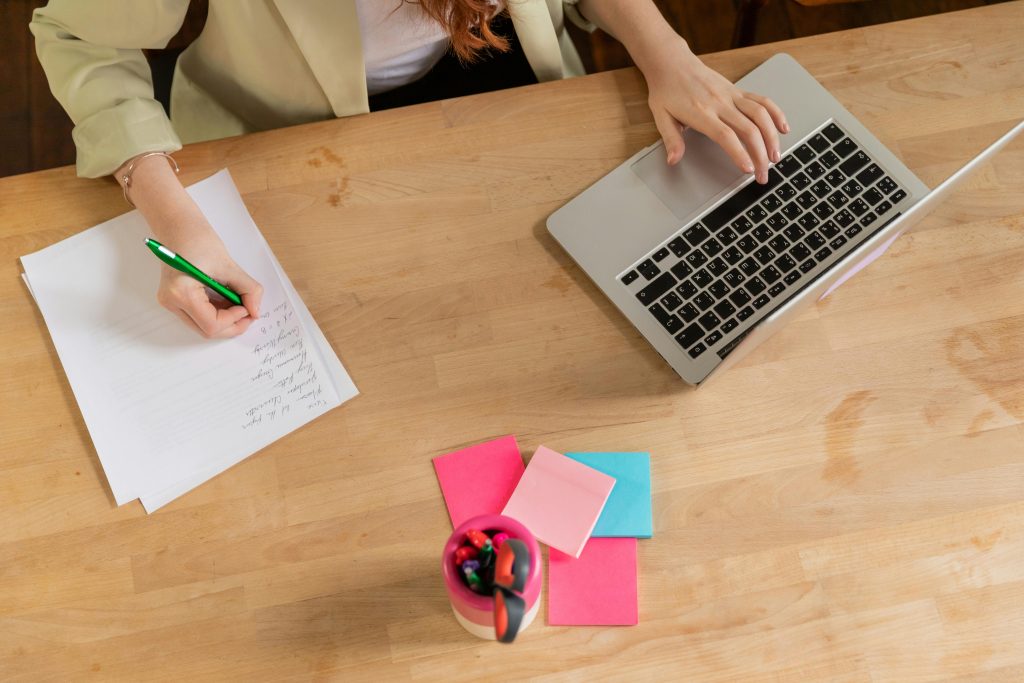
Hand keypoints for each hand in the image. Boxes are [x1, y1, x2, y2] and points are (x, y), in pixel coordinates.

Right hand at [116, 153, 263, 337]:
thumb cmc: (198, 238)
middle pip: (207, 330)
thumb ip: (248, 289)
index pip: (212, 324)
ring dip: (225, 319)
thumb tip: (256, 311)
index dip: (234, 320)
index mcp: (181, 293)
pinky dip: (217, 312)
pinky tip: (227, 299)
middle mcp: (171, 302)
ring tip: (238, 302)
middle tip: (249, 311)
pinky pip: (199, 316)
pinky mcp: (175, 299)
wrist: (178, 225)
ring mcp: (171, 302)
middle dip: (232, 324)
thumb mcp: (229, 265)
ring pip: (203, 326)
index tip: (248, 307)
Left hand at [642, 37, 788, 183]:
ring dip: (772, 137)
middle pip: (748, 129)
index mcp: (701, 112)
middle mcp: (720, 103)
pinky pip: (761, 100)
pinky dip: (776, 113)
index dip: (739, 153)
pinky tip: (783, 128)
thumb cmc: (666, 91)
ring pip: (760, 114)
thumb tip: (673, 160)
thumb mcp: (660, 117)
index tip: (748, 169)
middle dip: (760, 154)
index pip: (725, 135)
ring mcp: (731, 95)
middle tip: (763, 175)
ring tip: (776, 157)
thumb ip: (671, 140)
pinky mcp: (738, 90)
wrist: (672, 63)